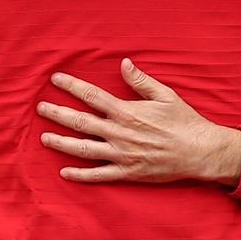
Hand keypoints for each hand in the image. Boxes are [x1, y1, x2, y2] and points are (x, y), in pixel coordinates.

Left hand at [36, 59, 240, 184]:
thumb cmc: (184, 121)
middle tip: (40, 108)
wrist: (200, 152)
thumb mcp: (165, 95)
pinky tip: (64, 173)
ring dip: (61, 143)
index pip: (92, 96)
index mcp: (127, 112)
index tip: (55, 79)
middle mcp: (119, 133)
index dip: (71, 86)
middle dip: (57, 114)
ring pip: (83, 149)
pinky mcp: (127, 173)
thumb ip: (141, 81)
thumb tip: (123, 63)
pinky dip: (80, 175)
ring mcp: (121, 155)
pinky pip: (98, 175)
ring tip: (44, 138)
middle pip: (80, 122)